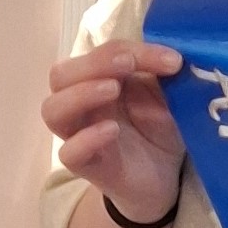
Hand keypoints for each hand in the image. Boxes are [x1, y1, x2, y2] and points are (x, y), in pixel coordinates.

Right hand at [42, 39, 187, 223]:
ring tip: (113, 89)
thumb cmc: (158, 129)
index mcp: (99, 78)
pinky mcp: (85, 165)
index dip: (133, 50)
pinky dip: (86, 139)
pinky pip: (68, 152)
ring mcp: (79, 134)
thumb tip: (175, 56)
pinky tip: (111, 130)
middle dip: (94, 63)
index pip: (102, 53)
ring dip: (80, 94)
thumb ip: (164, 74)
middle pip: (61, 74)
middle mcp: (81, 102)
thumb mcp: (167, 96)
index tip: (172, 60)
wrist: (164, 178)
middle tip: (128, 65)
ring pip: (53, 110)